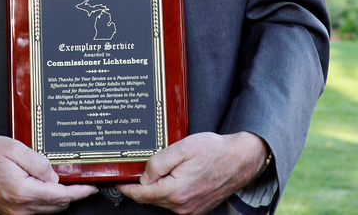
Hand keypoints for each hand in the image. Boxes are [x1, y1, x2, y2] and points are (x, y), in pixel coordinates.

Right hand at [0, 135, 96, 214]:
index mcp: (23, 192)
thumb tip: (54, 174)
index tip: (92, 186)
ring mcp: (15, 213)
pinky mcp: (11, 212)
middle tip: (81, 178)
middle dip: (71, 193)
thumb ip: (37, 162)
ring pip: (47, 209)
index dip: (79, 191)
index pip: (60, 196)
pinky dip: (46, 199)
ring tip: (66, 179)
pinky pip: (36, 209)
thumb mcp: (13, 148)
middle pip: (57, 205)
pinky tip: (46, 184)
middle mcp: (20, 208)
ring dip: (59, 196)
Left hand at [117, 131, 267, 214]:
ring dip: (155, 188)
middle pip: (151, 198)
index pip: (142, 194)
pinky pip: (175, 202)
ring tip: (155, 170)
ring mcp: (190, 210)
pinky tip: (171, 177)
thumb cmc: (212, 151)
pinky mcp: (197, 208)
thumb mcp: (181, 148)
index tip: (118, 182)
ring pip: (163, 200)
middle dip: (141, 186)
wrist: (238, 159)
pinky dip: (167, 191)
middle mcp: (182, 206)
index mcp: (176, 191)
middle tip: (133, 171)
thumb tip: (144, 175)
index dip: (127, 188)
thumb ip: (159, 162)